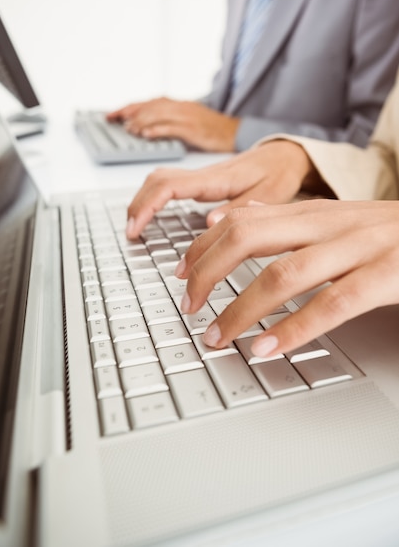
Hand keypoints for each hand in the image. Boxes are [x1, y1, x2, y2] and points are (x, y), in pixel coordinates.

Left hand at [107, 97, 238, 151]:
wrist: (235, 132)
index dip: (128, 108)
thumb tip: (145, 129)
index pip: (148, 103)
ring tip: (128, 129)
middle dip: (130, 112)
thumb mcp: (188, 121)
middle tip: (115, 120)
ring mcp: (186, 117)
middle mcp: (180, 107)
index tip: (112, 114)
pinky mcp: (192, 129)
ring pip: (158, 114)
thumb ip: (168, 122)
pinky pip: (171, 127)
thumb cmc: (211, 130)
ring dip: (140, 121)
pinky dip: (156, 130)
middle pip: (149, 106)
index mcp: (178, 105)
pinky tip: (146, 134)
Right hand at [126, 140, 314, 237]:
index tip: (136, 227)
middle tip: (130, 233)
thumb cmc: (279, 172)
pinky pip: (168, 184)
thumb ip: (240, 208)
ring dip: (143, 200)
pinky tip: (152, 215)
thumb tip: (209, 222)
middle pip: (156, 180)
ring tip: (136, 226)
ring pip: (159, 179)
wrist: (285, 153)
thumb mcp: (270, 193)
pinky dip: (154, 198)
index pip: (170, 186)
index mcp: (217, 178)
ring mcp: (201, 176)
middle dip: (137, 204)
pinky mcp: (202, 180)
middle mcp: (204, 174)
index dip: (147, 206)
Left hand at [175, 199, 398, 356]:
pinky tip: (269, 347)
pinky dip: (296, 328)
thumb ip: (283, 219)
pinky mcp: (387, 275)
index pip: (240, 221)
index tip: (181, 272)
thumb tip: (234, 217)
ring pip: (284, 273)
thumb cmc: (386, 231)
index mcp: (312, 212)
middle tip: (189, 307)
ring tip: (217, 337)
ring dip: (241, 308)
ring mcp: (358, 247)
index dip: (203, 246)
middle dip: (208, 273)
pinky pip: (334, 303)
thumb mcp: (331, 218)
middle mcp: (328, 224)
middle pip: (249, 238)